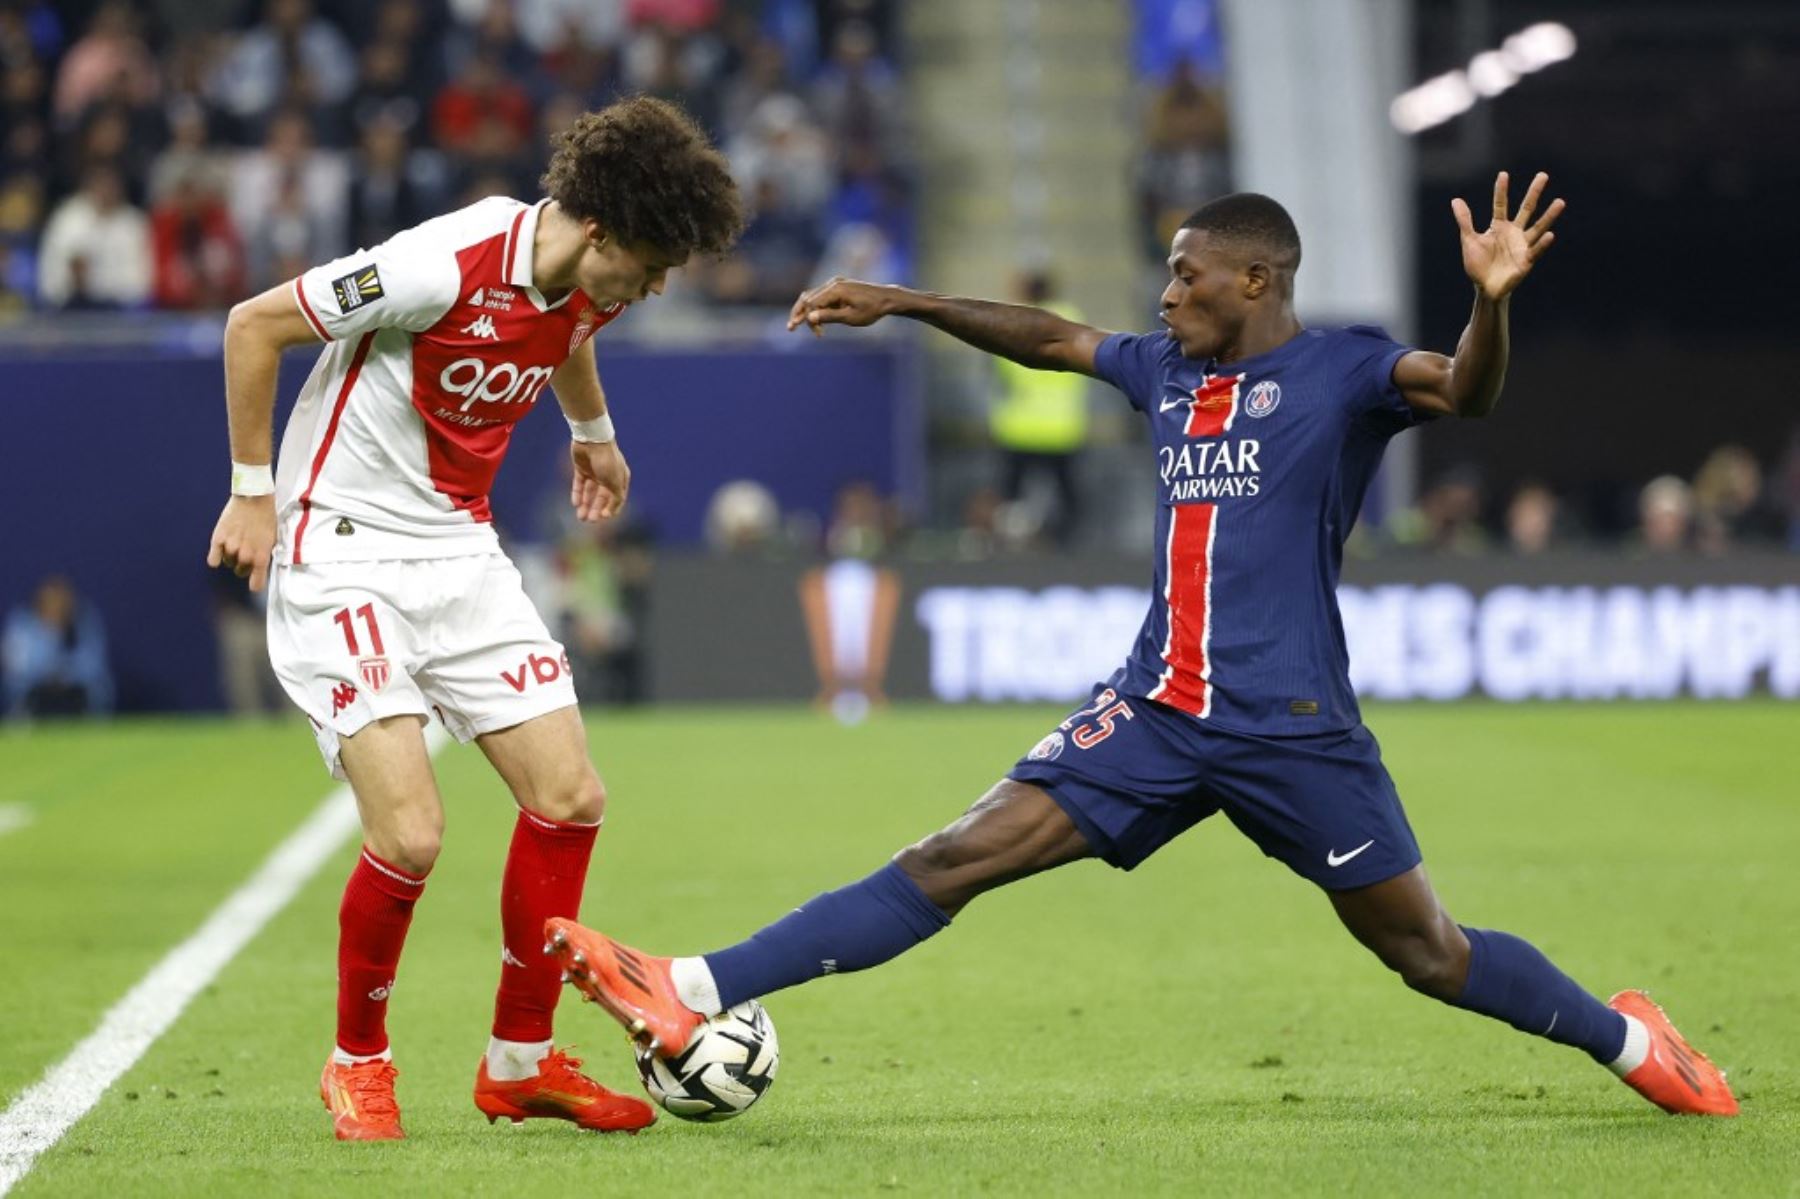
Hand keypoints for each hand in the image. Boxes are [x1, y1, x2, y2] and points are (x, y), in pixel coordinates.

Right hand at [207, 494, 276, 591]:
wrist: (253, 497)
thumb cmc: (266, 517)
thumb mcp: (272, 538)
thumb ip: (264, 554)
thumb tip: (259, 566)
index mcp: (262, 556)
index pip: (256, 584)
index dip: (255, 584)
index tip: (253, 583)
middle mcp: (246, 555)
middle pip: (241, 572)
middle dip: (244, 565)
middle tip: (246, 552)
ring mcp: (231, 548)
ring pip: (228, 563)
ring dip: (231, 557)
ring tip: (236, 543)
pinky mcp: (217, 540)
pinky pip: (213, 560)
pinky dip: (216, 557)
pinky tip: (220, 550)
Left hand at [570, 438, 628, 521]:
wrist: (592, 440)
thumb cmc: (607, 461)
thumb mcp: (615, 482)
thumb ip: (616, 498)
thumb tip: (611, 512)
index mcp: (621, 479)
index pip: (617, 498)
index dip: (610, 509)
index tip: (603, 517)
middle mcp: (608, 476)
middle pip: (602, 497)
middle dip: (596, 509)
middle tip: (589, 520)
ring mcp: (595, 472)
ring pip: (590, 492)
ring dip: (586, 505)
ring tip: (580, 517)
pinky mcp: (582, 468)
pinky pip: (579, 484)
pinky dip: (578, 494)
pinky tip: (575, 504)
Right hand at [786, 277, 894, 335]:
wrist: (887, 299)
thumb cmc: (871, 310)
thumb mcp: (850, 318)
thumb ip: (829, 317)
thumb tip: (810, 317)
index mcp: (835, 289)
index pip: (811, 303)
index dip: (805, 318)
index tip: (813, 333)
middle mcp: (833, 283)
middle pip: (807, 297)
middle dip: (800, 313)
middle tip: (790, 328)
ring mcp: (836, 283)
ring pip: (813, 296)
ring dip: (808, 311)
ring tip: (802, 326)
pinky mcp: (839, 286)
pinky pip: (822, 296)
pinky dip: (817, 307)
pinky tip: (818, 321)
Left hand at [1452, 171, 1564, 301]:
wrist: (1485, 288)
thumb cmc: (1478, 264)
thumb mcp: (1469, 240)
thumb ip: (1465, 221)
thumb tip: (1456, 200)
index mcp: (1499, 226)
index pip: (1501, 204)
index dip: (1501, 191)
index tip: (1503, 174)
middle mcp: (1514, 232)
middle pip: (1526, 209)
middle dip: (1533, 193)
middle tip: (1543, 175)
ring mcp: (1522, 245)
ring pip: (1538, 227)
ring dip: (1549, 215)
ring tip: (1560, 202)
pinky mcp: (1527, 260)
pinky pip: (1536, 250)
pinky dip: (1542, 243)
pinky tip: (1550, 234)